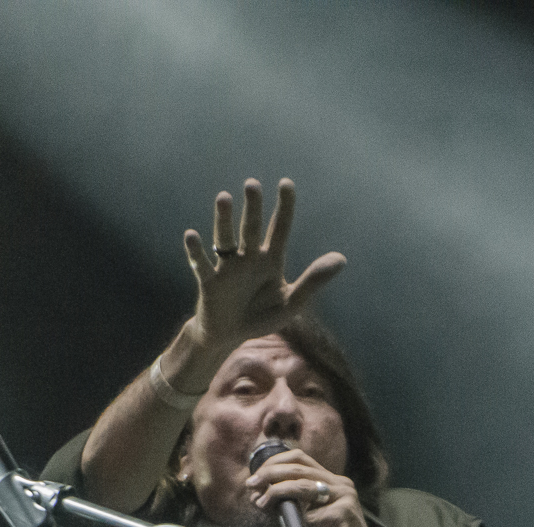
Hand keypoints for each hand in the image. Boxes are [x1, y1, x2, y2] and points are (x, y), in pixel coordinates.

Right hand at [182, 178, 345, 354]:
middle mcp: (249, 257)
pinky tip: (191, 235)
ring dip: (224, 219)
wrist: (229, 337)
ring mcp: (227, 268)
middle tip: (252, 184)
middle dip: (252, 207)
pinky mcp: (209, 282)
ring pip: (225, 239)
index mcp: (271, 260)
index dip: (284, 206)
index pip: (280, 227)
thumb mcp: (292, 303)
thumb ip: (313, 281)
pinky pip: (201, 264)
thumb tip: (341, 259)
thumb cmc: (261, 317)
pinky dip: (196, 251)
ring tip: (224, 198)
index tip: (286, 183)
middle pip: (252, 227)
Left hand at [244, 445, 381, 526]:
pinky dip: (297, 521)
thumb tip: (257, 497)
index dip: (274, 464)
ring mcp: (345, 497)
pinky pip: (314, 514)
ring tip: (262, 503)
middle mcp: (339, 484)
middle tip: (252, 485)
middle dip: (270, 474)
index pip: (299, 459)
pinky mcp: (346, 514)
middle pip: (299, 468)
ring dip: (278, 492)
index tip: (255, 478)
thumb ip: (285, 507)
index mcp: (329, 481)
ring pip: (305, 486)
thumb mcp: (302, 521)